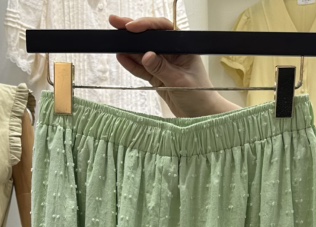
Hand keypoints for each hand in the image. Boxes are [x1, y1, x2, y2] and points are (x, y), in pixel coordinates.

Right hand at [109, 15, 239, 117]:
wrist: (202, 115)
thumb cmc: (200, 96)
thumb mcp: (181, 82)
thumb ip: (162, 69)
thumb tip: (146, 56)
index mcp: (182, 47)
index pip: (163, 29)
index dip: (147, 25)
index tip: (132, 27)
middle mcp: (172, 53)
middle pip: (150, 38)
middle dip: (132, 31)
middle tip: (114, 22)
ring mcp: (163, 65)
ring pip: (143, 53)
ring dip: (128, 47)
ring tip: (112, 40)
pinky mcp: (157, 77)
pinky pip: (142, 69)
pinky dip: (132, 64)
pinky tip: (121, 57)